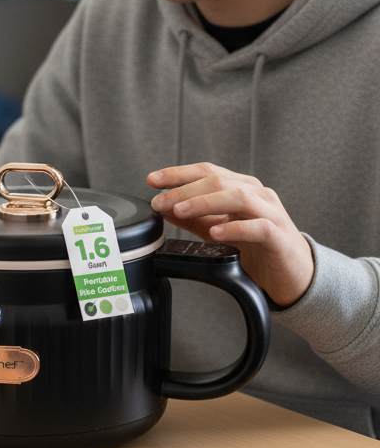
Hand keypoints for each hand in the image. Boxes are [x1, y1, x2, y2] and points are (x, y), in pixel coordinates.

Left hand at [147, 162, 313, 307]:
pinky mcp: (280, 237)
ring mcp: (271, 213)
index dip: (179, 173)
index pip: (208, 171)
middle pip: (219, 181)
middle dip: (184, 190)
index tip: (152, 180)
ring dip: (205, 203)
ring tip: (180, 212)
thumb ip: (195, 219)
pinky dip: (235, 228)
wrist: (294, 276)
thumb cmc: (258, 250)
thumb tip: (165, 208)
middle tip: (160, 201)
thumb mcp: (220, 231)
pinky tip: (215, 233)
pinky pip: (258, 227)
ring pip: (238, 197)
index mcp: (242, 188)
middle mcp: (258, 195)